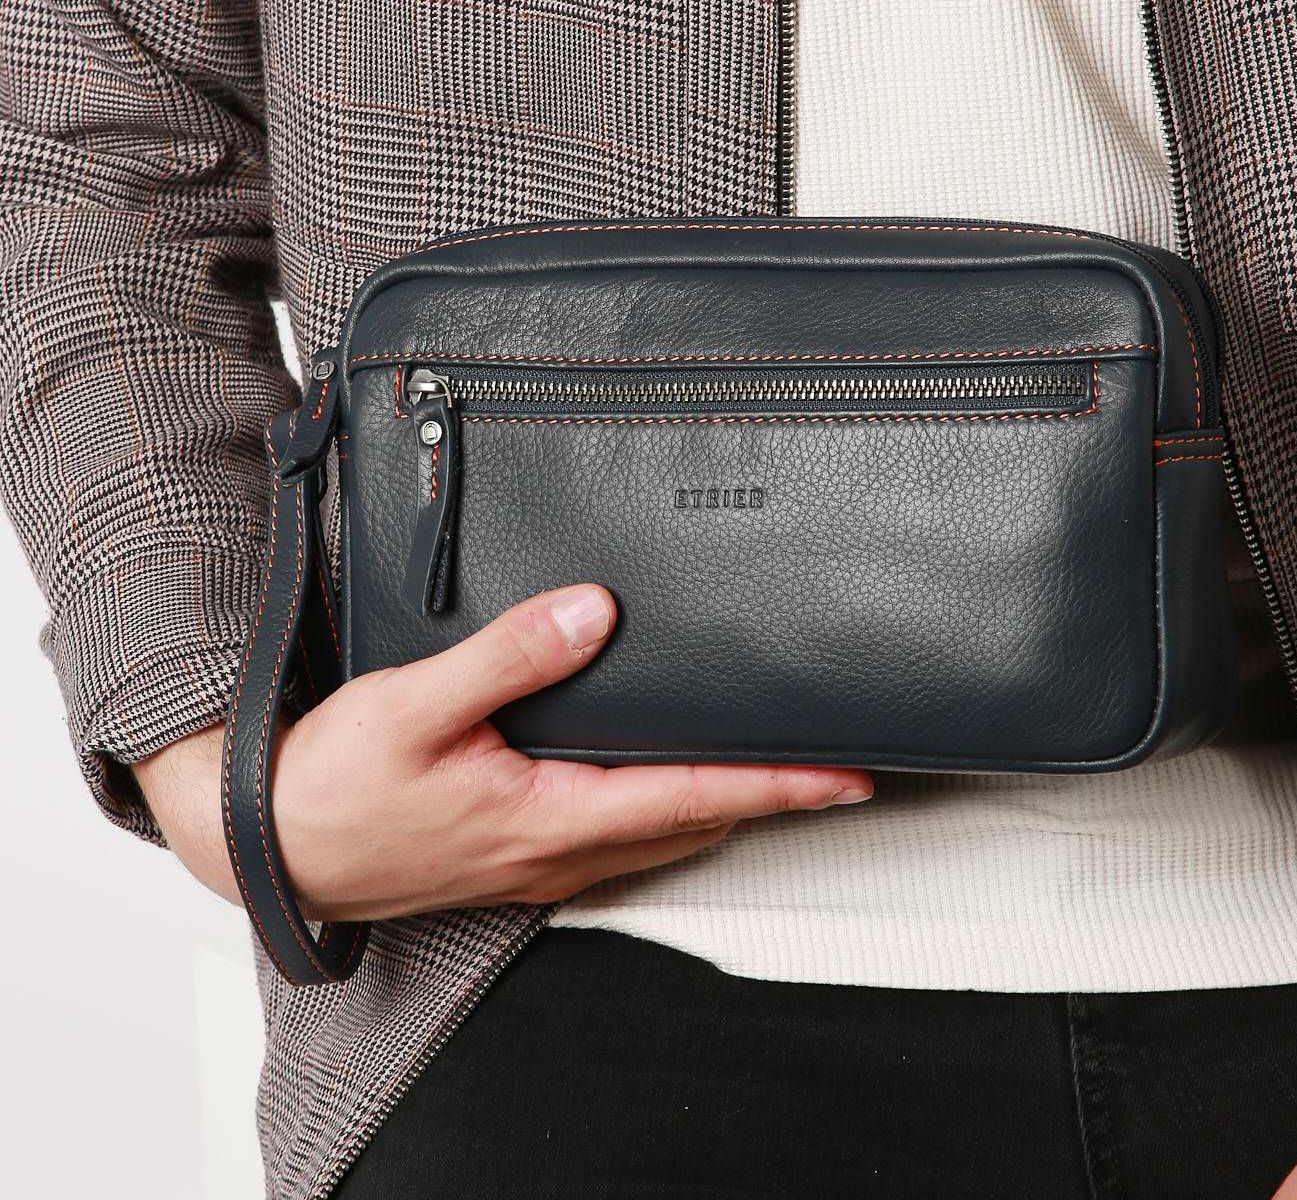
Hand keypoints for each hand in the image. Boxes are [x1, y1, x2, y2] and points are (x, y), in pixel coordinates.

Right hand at [132, 581, 872, 918]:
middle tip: (835, 766)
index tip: (848, 773)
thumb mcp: (417, 706)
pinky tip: (668, 786)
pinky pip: (620, 840)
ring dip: (725, 807)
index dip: (779, 783)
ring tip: (774, 770)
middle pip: (695, 824)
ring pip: (661, 837)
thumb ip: (509, 656)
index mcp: (549, 816)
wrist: (271, 848)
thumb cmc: (335, 786)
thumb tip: (592, 613)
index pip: (693, 796)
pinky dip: (670, 814)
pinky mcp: (515, 856)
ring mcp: (538, 861)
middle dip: (772, 797)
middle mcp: (559, 850)